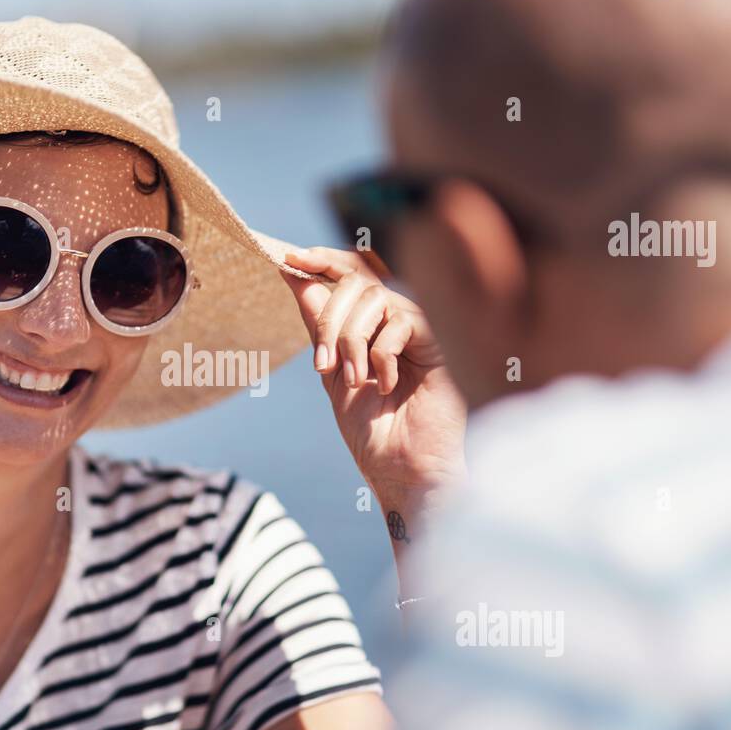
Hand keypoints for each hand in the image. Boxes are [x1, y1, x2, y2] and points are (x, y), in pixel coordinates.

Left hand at [279, 248, 466, 527]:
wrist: (404, 472)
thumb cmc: (375, 433)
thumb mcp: (335, 375)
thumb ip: (321, 328)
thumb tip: (297, 278)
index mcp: (376, 327)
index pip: (353, 274)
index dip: (324, 260)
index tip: (289, 258)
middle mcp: (401, 322)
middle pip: (357, 283)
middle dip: (330, 319)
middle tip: (323, 365)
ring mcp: (422, 330)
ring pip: (376, 298)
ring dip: (351, 340)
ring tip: (355, 380)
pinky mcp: (442, 342)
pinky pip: (401, 322)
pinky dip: (382, 354)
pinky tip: (388, 385)